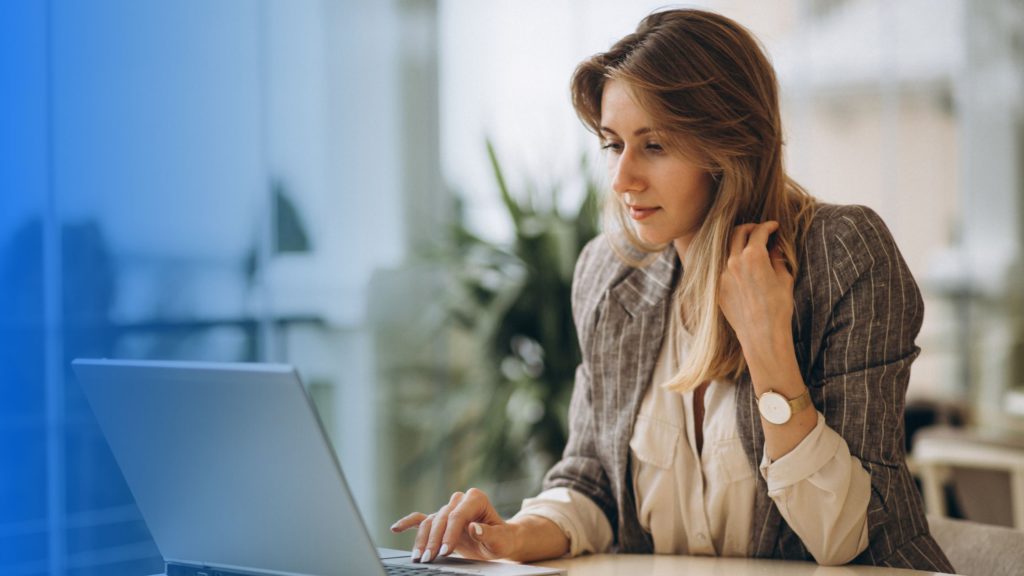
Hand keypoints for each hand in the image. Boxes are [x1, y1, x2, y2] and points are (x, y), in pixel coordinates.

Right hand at [390, 488, 518, 563]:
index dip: (449, 534)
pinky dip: (408, 523)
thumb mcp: (501, 539)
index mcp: (475, 499)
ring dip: (422, 540)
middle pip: (440, 518)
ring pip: (429, 521)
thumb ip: (489, 533)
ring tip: (418, 557)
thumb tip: (474, 527)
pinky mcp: (440, 519)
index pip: (457, 515)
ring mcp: (448, 509)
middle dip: (433, 540)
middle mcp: (459, 500)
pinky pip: (421, 519)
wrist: (499, 539)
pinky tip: (395, 528)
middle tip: (428, 559)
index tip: (445, 552)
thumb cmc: (502, 538)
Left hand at [718, 221, 794, 360]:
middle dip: (750, 228)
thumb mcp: (784, 279)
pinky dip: (732, 261)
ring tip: (749, 246)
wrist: (762, 334)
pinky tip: (741, 266)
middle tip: (760, 230)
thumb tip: (774, 246)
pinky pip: (722, 267)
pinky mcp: (717, 287)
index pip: (759, 231)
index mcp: (753, 256)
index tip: (774, 226)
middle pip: (738, 233)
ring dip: (738, 243)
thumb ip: (777, 258)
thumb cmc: (778, 308)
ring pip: (727, 248)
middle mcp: (734, 262)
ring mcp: (722, 274)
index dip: (768, 226)